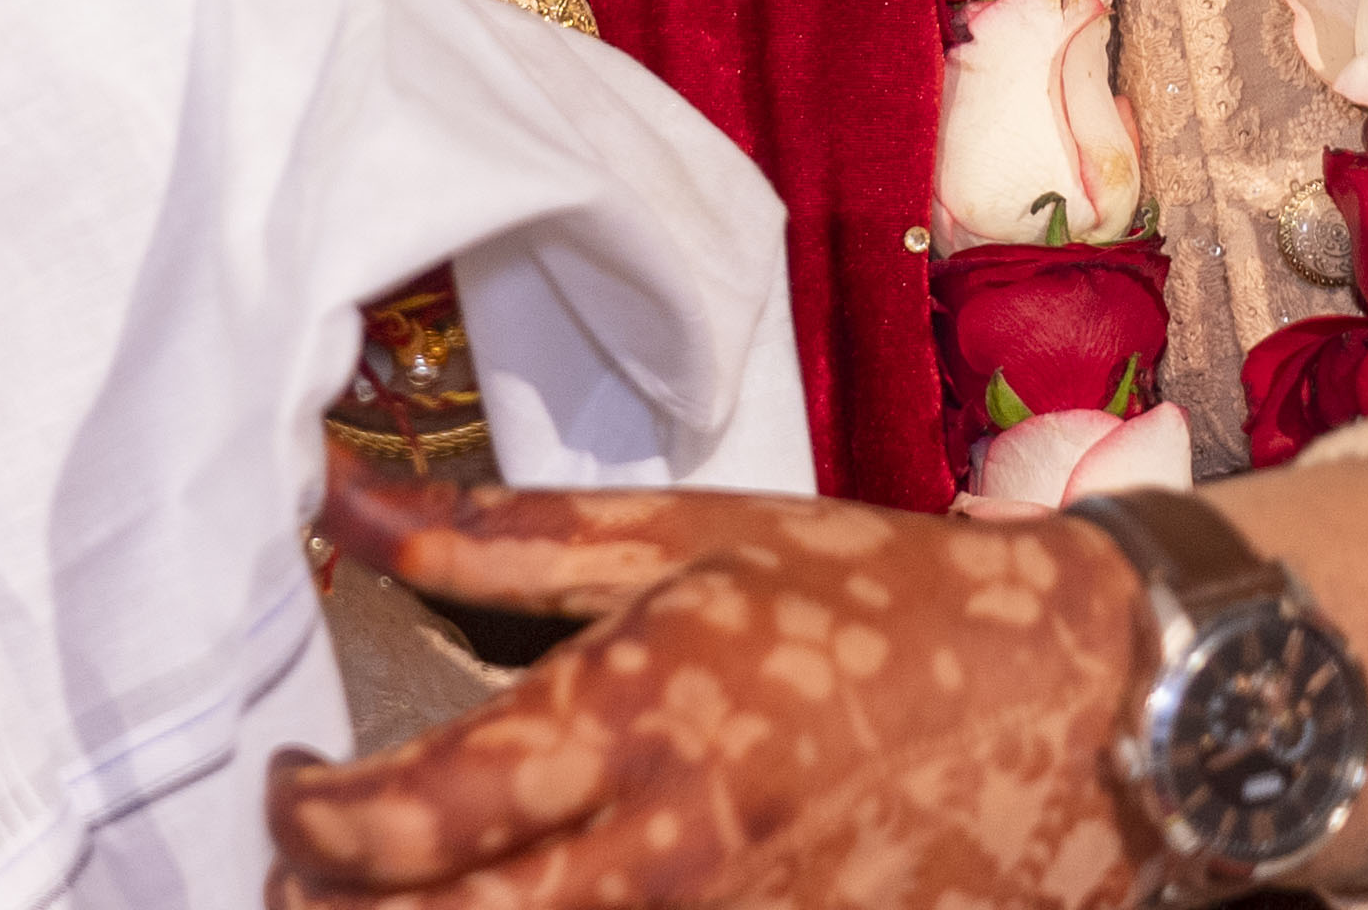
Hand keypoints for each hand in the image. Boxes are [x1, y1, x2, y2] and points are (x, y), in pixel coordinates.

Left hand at [273, 470, 1151, 908]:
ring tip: (395, 898)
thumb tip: (344, 499)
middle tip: (303, 872)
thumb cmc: (880, 599)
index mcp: (637, 713)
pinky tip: (522, 906)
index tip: (287, 787)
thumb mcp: (689, 536)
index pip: (409, 817)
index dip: (306, 821)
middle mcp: (671, 849)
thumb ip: (504, 539)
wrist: (1080, 704)